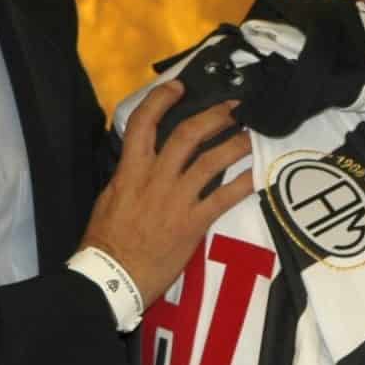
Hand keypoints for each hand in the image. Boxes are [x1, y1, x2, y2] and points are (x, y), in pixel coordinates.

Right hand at [80, 82, 256, 304]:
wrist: (112, 276)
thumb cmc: (106, 241)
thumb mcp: (110, 198)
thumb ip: (128, 175)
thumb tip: (141, 160)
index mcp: (130, 170)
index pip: (142, 123)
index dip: (161, 99)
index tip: (179, 87)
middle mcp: (155, 178)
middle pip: (187, 134)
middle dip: (214, 116)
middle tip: (234, 107)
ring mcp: (176, 199)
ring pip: (211, 160)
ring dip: (236, 143)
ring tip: (253, 133)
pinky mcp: (193, 222)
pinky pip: (224, 196)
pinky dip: (244, 182)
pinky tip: (259, 173)